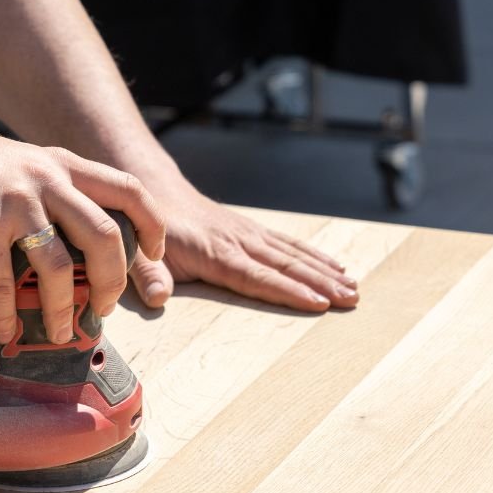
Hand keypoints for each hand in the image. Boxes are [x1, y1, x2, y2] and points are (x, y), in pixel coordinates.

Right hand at [0, 133, 166, 344]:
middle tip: (106, 307)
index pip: (128, 190)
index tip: (153, 257)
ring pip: (60, 265)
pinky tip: (3, 332)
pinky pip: (2, 282)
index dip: (151, 226)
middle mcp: (45, 179)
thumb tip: (78, 228)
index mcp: (60, 164)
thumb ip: (50, 184)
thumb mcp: (18, 161)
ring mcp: (14, 203)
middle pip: (105, 235)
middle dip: (113, 280)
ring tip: (61, 331)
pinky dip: (4, 314)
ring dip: (64, 308)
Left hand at [129, 184, 357, 311]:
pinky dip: (314, 256)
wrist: (154, 189)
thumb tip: (157, 298)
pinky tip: (335, 266)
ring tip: (354, 288)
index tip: (319, 304)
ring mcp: (248, 234)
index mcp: (215, 253)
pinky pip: (288, 244)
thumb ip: (148, 276)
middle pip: (286, 265)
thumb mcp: (138, 253)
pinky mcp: (251, 230)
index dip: (289, 291)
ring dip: (325, 271)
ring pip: (294, 254)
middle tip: (351, 300)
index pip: (258, 277)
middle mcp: (239, 242)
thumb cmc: (147, 230)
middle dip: (321, 284)